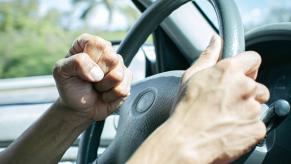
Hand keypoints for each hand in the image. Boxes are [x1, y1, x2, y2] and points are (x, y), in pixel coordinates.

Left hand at [53, 33, 131, 120]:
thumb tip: (97, 73)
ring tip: (97, 87)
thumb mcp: (61, 72)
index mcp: (88, 44)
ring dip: (104, 87)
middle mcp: (105, 52)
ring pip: (118, 75)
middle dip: (98, 75)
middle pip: (111, 58)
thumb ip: (75, 63)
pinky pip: (123, 88)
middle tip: (90, 80)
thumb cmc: (70, 87)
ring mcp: (118, 65)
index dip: (91, 59)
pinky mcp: (126, 79)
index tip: (81, 70)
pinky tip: (105, 94)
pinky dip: (111, 96)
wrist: (79, 107)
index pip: (97, 44)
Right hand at [128, 35, 268, 163]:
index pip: (253, 58)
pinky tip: (229, 129)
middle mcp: (245, 87)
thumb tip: (215, 40)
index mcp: (229, 71)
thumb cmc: (185, 110)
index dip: (247, 67)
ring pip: (258, 105)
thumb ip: (208, 55)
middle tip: (226, 102)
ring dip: (246, 110)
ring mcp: (253, 108)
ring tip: (225, 117)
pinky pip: (258, 124)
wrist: (185, 141)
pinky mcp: (257, 128)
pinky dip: (247, 127)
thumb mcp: (191, 77)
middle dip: (246, 92)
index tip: (242, 75)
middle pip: (257, 85)